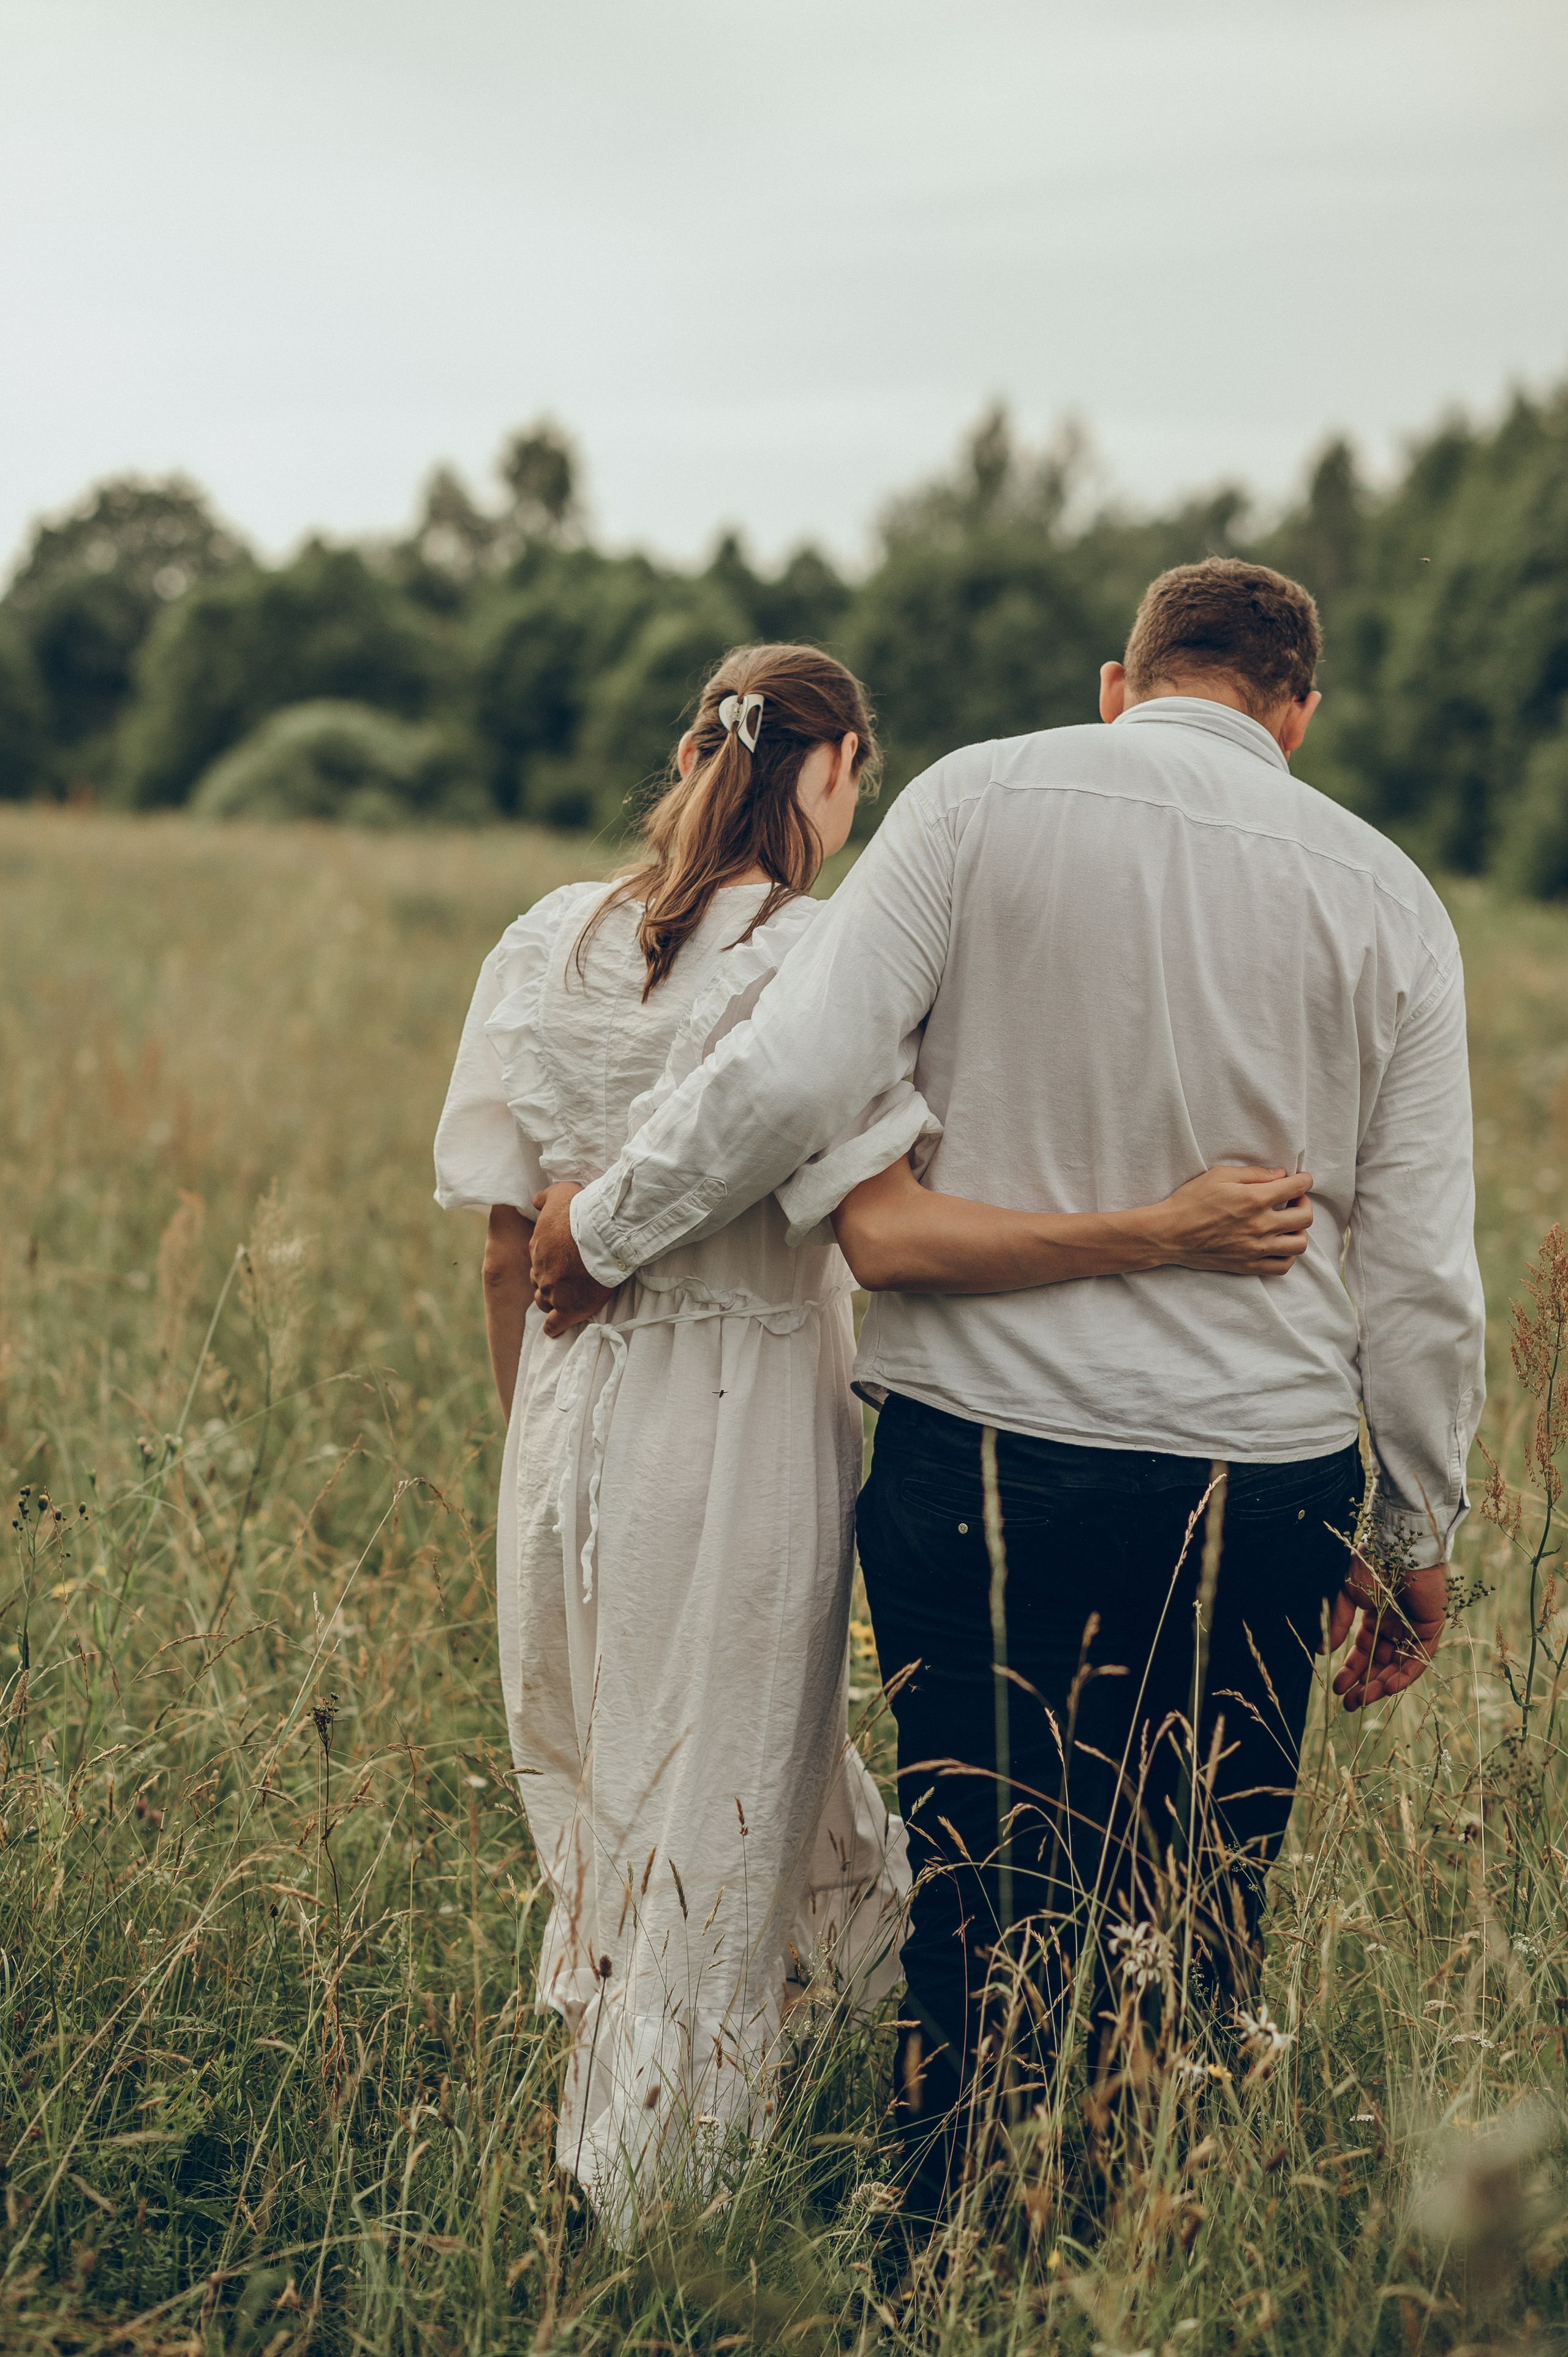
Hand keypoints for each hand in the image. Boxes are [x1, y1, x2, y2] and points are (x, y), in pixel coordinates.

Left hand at [530, 1183, 614, 1336]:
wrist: (601, 1234)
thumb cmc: (582, 1211)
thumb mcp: (559, 1193)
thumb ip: (544, 1198)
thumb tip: (534, 1200)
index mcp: (537, 1247)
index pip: (538, 1259)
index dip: (550, 1261)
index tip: (563, 1260)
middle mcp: (541, 1270)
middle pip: (539, 1281)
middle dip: (550, 1281)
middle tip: (567, 1279)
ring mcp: (552, 1291)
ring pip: (544, 1301)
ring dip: (552, 1301)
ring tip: (564, 1301)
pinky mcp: (568, 1309)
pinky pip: (555, 1324)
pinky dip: (554, 1327)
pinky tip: (555, 1328)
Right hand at [1148, 1165, 1312, 1276]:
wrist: (1169, 1234)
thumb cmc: (1190, 1201)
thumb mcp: (1219, 1176)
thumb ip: (1253, 1174)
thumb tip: (1280, 1175)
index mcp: (1255, 1199)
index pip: (1297, 1188)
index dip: (1304, 1180)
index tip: (1301, 1179)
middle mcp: (1261, 1225)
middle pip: (1305, 1217)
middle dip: (1304, 1203)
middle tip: (1293, 1199)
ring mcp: (1256, 1249)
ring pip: (1299, 1244)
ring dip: (1299, 1231)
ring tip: (1287, 1224)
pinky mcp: (1248, 1265)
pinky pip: (1283, 1266)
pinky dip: (1287, 1255)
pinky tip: (1277, 1244)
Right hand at [1324, 1554, 1446, 1711]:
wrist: (1398, 1545)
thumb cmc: (1371, 1564)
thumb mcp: (1347, 1596)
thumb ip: (1339, 1624)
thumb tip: (1323, 1652)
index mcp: (1376, 1616)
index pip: (1364, 1650)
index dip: (1351, 1670)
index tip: (1337, 1688)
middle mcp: (1395, 1624)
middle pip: (1381, 1662)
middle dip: (1365, 1684)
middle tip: (1348, 1704)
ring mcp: (1414, 1627)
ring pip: (1399, 1665)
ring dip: (1381, 1685)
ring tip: (1362, 1700)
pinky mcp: (1431, 1627)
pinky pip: (1419, 1658)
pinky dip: (1405, 1674)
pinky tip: (1387, 1687)